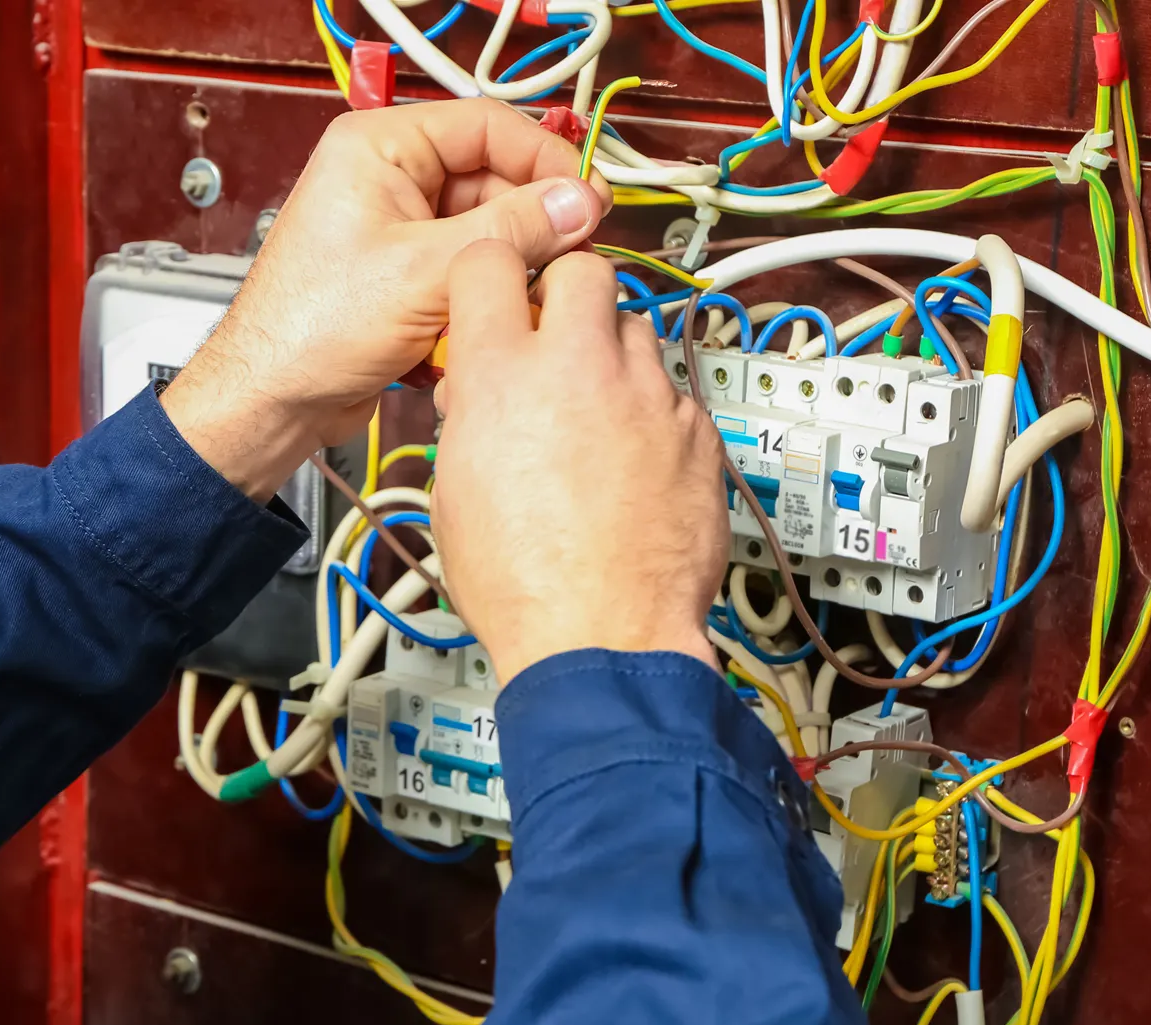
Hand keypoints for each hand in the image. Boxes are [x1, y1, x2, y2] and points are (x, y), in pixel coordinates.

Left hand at [161, 97, 610, 498]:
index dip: (546, 159)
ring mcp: (399, 226)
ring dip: (511, 264)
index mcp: (379, 146)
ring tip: (528, 297)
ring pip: (487, 229)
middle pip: (494, 178)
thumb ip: (513, 231)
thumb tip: (580, 202)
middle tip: (575, 255)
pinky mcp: (407, 273)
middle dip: (533, 220)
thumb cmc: (311, 328)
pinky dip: (487, 291)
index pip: (487, 126)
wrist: (272, 400)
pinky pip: (469, 266)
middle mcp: (389, 176)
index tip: (590, 198)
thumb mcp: (427, 272)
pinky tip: (491, 320)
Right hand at [431, 242, 728, 682]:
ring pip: (637, 328)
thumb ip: (469, 417)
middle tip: (556, 338)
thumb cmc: (522, 583)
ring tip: (597, 409)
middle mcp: (578, 368)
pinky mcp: (697, 431)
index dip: (488, 274)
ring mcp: (647, 396)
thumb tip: (478, 396)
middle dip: (568, 294)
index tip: (494, 296)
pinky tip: (636, 457)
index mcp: (500, 376)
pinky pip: (674, 392)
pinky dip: (653, 411)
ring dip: (613, 355)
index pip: (488, 260)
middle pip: (584, 270)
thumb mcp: (454, 491)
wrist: (601, 638)